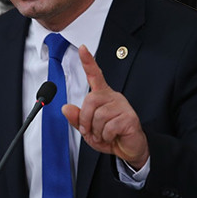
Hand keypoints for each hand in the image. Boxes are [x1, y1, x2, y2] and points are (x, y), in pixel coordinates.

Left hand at [62, 45, 149, 168]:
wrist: (129, 149)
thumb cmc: (109, 135)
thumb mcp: (88, 129)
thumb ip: (76, 118)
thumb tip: (66, 108)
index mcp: (102, 96)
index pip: (95, 75)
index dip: (88, 61)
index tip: (82, 48)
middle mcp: (113, 97)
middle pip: (90, 100)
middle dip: (85, 120)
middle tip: (90, 131)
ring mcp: (123, 106)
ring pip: (98, 116)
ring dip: (96, 131)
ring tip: (104, 134)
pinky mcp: (130, 117)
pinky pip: (108, 127)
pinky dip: (106, 136)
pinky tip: (112, 136)